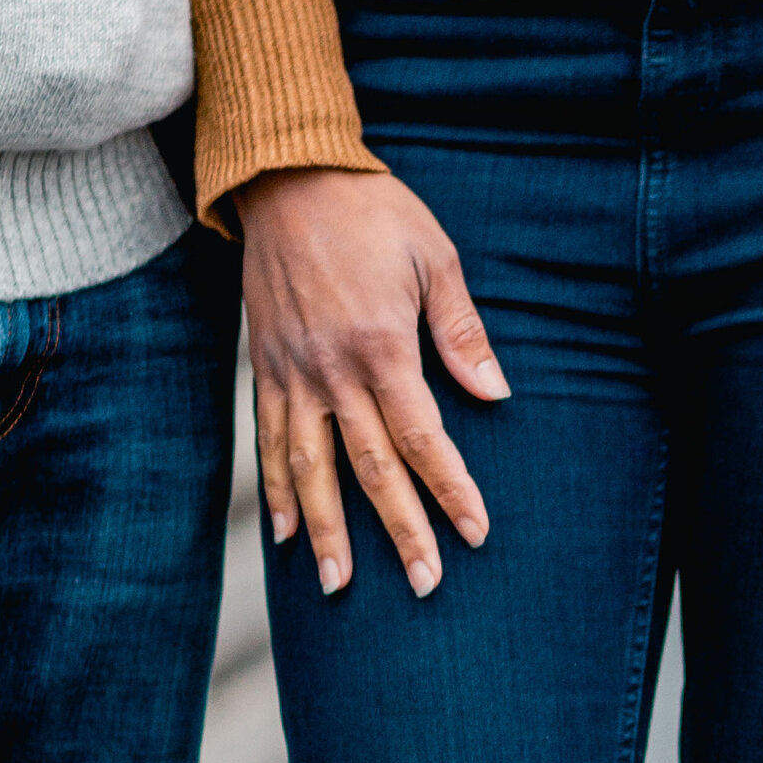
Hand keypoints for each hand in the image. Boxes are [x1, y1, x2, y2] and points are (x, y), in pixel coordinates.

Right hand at [239, 165, 507, 597]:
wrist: (287, 178)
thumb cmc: (372, 213)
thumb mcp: (435, 258)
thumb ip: (462, 332)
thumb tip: (496, 393)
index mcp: (380, 347)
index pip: (422, 437)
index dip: (450, 489)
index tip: (476, 533)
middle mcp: (332, 370)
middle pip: (370, 468)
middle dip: (399, 531)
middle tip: (424, 584)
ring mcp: (293, 373)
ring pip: (309, 468)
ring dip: (326, 531)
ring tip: (341, 584)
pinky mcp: (266, 367)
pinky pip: (270, 440)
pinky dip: (276, 489)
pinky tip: (285, 534)